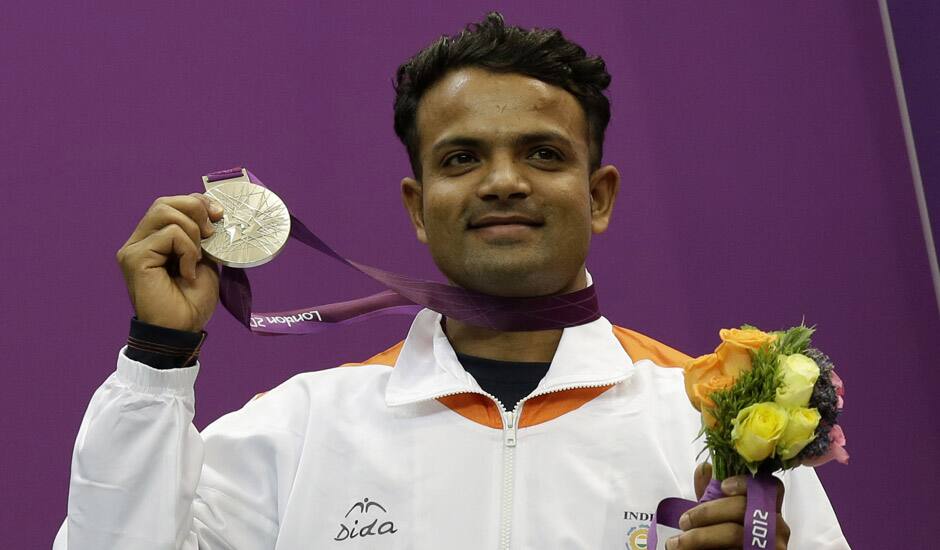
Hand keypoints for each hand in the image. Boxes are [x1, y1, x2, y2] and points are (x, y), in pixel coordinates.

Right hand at [116, 194, 223, 331]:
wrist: (183, 329)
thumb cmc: (192, 301)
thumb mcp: (204, 260)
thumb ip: (203, 237)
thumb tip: (214, 213)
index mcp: (155, 239)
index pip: (171, 204)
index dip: (197, 202)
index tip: (219, 215)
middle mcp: (140, 240)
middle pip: (164, 202)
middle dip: (196, 209)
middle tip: (211, 233)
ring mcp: (134, 248)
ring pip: (164, 211)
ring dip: (192, 231)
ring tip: (197, 257)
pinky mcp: (135, 257)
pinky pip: (169, 234)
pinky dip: (187, 250)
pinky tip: (188, 272)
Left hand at [666, 463, 789, 549]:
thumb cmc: (725, 541)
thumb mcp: (718, 516)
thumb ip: (712, 493)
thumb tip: (705, 467)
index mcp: (769, 510)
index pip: (771, 487)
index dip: (746, 482)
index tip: (723, 486)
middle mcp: (777, 528)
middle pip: (743, 508)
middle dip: (707, 512)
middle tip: (684, 521)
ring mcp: (773, 547)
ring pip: (734, 533)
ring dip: (700, 535)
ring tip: (678, 542)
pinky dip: (706, 548)